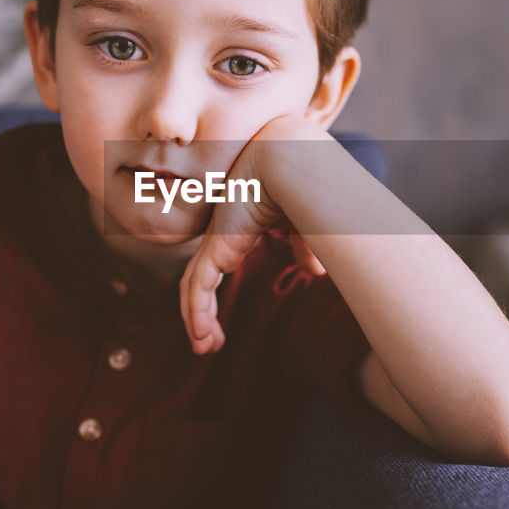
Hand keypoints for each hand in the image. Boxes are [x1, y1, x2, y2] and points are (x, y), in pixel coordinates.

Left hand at [178, 116, 324, 353]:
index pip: (219, 260)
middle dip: (202, 311)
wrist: (290, 162)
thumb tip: (314, 270)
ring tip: (203, 346)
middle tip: (209, 341)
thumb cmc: (304, 184)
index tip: (225, 318)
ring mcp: (216, 241)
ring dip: (197, 319)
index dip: (219, 289)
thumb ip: (302, 246)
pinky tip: (201, 337)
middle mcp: (223, 233)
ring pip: (194, 286)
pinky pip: (198, 288)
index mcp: (241, 226)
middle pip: (201, 276)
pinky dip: (197, 314)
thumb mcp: (305, 224)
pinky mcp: (216, 248)